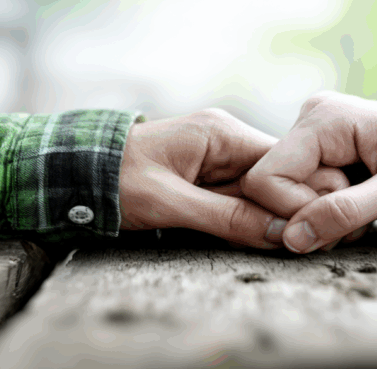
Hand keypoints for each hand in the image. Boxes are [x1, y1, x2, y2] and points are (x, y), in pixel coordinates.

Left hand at [119, 109, 348, 247]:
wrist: (72, 172)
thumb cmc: (114, 181)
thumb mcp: (171, 204)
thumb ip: (227, 217)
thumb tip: (280, 233)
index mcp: (221, 133)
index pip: (285, 163)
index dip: (298, 198)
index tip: (304, 231)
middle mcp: (225, 139)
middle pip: (277, 179)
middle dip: (280, 212)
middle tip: (283, 245)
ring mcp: (216, 156)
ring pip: (260, 192)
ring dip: (257, 220)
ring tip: (258, 245)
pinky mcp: (205, 174)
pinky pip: (238, 198)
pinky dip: (240, 219)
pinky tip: (238, 238)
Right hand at [242, 92, 376, 252]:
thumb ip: (345, 212)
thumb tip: (291, 238)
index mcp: (325, 118)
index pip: (267, 178)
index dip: (293, 210)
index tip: (342, 215)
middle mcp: (312, 120)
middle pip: (275, 188)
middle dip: (314, 213)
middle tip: (363, 210)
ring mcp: (314, 137)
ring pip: (287, 195)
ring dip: (325, 215)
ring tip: (367, 207)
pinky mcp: (321, 154)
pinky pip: (302, 193)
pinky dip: (329, 210)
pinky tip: (360, 204)